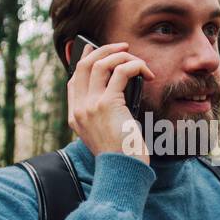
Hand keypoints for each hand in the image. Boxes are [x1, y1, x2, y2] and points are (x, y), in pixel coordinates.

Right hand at [67, 40, 155, 162]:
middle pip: (84, 66)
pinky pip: (121, 72)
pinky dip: (135, 66)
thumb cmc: (121, 156)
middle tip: (122, 47)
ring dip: (121, 56)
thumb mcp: (106, 134)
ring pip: (101, 63)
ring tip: (137, 60)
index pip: (73, 81)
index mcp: (75, 117)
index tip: (94, 49)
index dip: (84, 61)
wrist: (122, 172)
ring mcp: (90, 105)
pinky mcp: (107, 104)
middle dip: (103, 50)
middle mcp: (79, 108)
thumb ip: (105, 114)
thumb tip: (121, 89)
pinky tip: (146, 73)